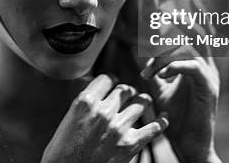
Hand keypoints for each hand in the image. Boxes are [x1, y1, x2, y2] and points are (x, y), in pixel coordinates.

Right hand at [41, 74, 168, 162]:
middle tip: (127, 96)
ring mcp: (118, 128)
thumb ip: (87, 101)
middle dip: (127, 92)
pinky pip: (154, 127)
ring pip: (141, 103)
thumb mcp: (70, 117)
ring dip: (142, 102)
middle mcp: (103, 112)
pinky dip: (161, 121)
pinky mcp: (130, 145)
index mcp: (86, 102)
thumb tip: (100, 87)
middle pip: (125, 89)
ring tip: (142, 103)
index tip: (112, 86)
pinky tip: (164, 117)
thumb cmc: (64, 149)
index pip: (108, 79)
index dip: (111, 81)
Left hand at [140, 0, 220, 162]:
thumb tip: (135, 50)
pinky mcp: (208, 89)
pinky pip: (193, 68)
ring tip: (157, 37)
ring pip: (195, 44)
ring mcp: (209, 75)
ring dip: (169, 43)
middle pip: (197, 29)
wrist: (190, 146)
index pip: (188, 29)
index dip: (174, 10)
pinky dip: (175, 65)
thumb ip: (151, 67)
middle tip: (158, 6)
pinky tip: (160, 71)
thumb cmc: (176, 118)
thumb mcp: (159, 87)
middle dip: (179, 13)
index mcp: (195, 61)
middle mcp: (205, 64)